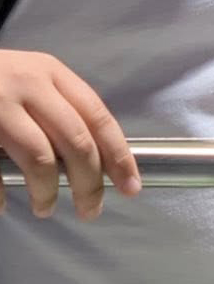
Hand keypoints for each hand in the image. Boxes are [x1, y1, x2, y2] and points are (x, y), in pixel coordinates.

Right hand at [0, 50, 139, 220]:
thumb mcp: (29, 79)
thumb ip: (60, 109)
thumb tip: (98, 160)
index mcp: (49, 72)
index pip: (98, 118)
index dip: (119, 156)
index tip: (130, 188)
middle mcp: (26, 83)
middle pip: (77, 143)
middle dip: (90, 184)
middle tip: (90, 211)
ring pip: (40, 159)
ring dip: (48, 192)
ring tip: (45, 208)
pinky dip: (1, 194)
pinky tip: (4, 204)